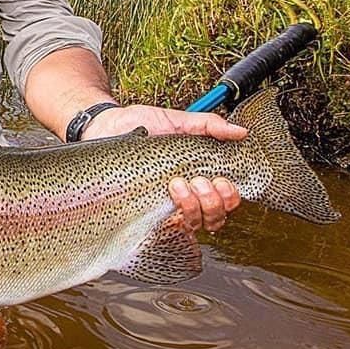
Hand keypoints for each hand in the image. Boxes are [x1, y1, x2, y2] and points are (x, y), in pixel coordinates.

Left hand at [82, 104, 245, 231]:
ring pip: (194, 225)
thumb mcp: (178, 121)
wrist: (107, 125)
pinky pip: (166, 227)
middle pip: (215, 219)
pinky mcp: (144, 210)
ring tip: (178, 183)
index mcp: (198, 176)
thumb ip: (209, 126)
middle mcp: (186, 196)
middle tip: (198, 181)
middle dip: (213, 202)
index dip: (230, 197)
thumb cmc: (141, 124)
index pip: (226, 201)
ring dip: (193, 206)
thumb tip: (241, 133)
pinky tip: (168, 193)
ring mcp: (165, 205)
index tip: (221, 181)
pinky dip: (173, 213)